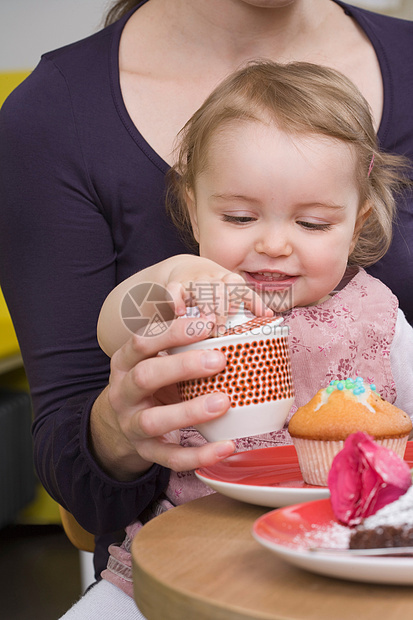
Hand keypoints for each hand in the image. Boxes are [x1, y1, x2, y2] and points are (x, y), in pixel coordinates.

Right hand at [90, 317, 235, 480]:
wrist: (119, 428)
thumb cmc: (149, 384)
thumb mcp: (152, 360)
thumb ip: (176, 343)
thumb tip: (218, 319)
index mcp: (124, 363)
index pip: (141, 342)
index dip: (172, 332)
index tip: (206, 324)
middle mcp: (123, 393)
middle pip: (144, 377)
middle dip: (182, 367)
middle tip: (219, 360)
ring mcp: (132, 425)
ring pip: (154, 420)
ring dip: (190, 411)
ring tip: (224, 402)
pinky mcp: (147, 452)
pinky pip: (172, 456)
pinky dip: (200, 455)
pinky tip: (226, 446)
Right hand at [166, 256, 271, 331]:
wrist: (184, 269)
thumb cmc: (213, 288)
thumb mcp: (231, 291)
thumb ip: (249, 302)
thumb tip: (269, 315)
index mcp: (228, 280)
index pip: (239, 286)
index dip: (246, 300)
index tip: (250, 315)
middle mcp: (212, 280)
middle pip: (221, 289)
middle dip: (222, 308)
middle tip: (220, 329)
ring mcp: (193, 282)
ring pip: (201, 289)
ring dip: (205, 305)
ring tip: (205, 323)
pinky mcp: (175, 286)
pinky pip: (173, 290)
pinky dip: (176, 299)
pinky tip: (180, 313)